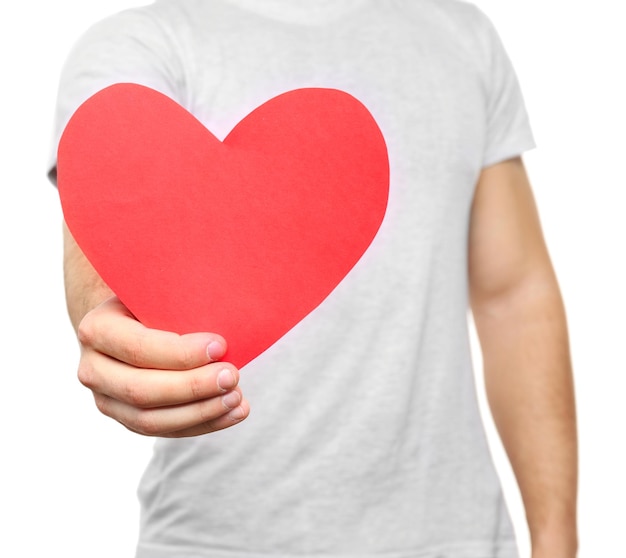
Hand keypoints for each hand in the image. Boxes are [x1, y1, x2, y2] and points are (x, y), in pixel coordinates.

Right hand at [75, 297, 249, 436]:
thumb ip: (177, 294)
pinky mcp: (128, 419)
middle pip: (141, 390)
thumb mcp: (156, 290)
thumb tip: (228, 292)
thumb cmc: (153, 301)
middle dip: (192, 387)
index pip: (138, 348)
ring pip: (151, 420)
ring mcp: (107, 400)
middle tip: (233, 375)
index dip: (180, 353)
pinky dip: (204, 424)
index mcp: (97, 329)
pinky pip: (165, 431)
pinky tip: (235, 412)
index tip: (221, 345)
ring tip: (237, 398)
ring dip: (200, 412)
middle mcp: (93, 369)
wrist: (131, 323)